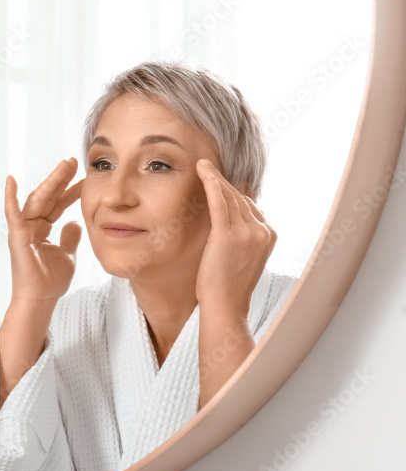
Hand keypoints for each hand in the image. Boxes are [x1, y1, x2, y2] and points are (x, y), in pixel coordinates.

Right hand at [4, 158, 84, 305]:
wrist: (41, 300)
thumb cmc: (50, 281)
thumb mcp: (67, 255)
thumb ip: (70, 238)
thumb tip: (75, 223)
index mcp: (41, 230)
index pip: (57, 205)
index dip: (70, 191)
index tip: (84, 178)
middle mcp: (30, 227)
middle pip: (47, 197)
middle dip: (60, 179)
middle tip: (73, 161)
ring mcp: (22, 230)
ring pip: (36, 200)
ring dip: (49, 182)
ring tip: (64, 166)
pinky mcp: (16, 236)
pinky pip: (13, 214)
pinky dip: (10, 197)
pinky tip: (10, 181)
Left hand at [195, 158, 276, 317]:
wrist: (225, 306)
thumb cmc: (228, 285)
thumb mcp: (242, 256)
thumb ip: (243, 236)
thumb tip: (235, 220)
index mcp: (268, 235)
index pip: (249, 205)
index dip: (232, 192)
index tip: (218, 180)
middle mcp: (262, 231)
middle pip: (239, 198)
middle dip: (222, 182)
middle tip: (206, 166)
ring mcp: (247, 233)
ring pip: (229, 197)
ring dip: (214, 178)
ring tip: (202, 165)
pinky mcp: (228, 236)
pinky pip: (219, 202)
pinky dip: (211, 183)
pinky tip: (203, 171)